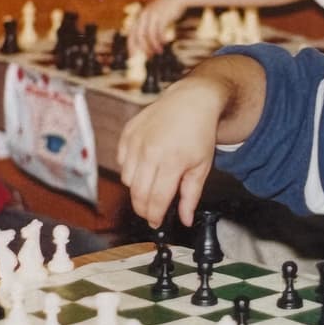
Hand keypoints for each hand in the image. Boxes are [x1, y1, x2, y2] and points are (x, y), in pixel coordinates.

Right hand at [118, 76, 224, 227]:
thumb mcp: (202, 167)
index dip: (154, 216)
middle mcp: (150, 151)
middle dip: (143, 208)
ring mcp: (136, 141)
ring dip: (137, 189)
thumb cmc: (199, 133)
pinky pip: (121, 162)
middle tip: (151, 212)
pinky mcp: (128, 132)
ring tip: (151, 184)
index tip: (156, 223)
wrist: (192, 101)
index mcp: (172, 162)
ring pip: (127, 180)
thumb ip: (191, 196)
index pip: (156, 200)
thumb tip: (185, 220)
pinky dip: (130, 169)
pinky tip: (144, 165)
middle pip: (138, 193)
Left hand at [128, 0, 188, 55]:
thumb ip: (148, 24)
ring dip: (153, 46)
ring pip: (150, 36)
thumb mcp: (154, 14)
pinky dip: (161, 40)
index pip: (132, 34)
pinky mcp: (163, 17)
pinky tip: (163, 44)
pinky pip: (160, 32)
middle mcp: (145, 15)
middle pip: (139, 36)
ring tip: (158, 52)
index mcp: (140, 16)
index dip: (131, 46)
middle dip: (142, 48)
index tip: (132, 56)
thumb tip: (146, 41)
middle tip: (147, 57)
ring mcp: (153, 16)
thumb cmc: (166, 8)